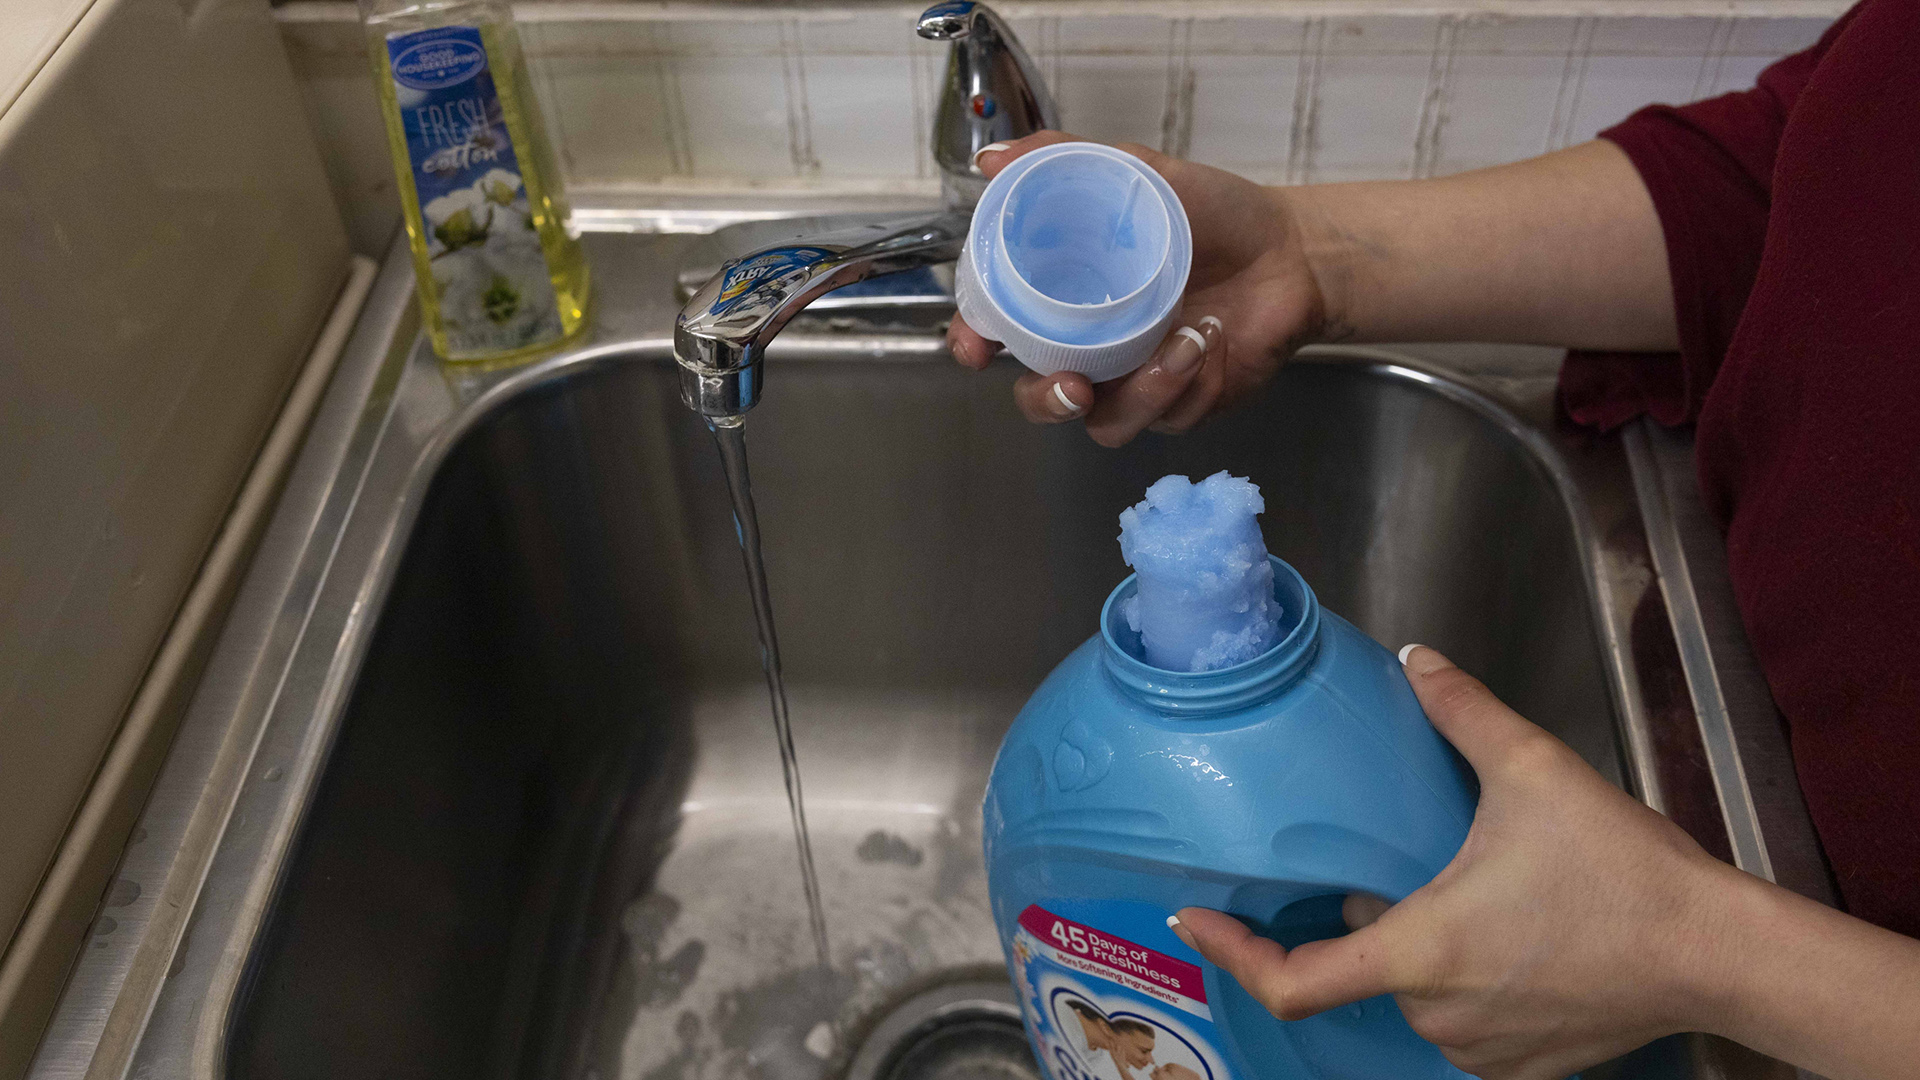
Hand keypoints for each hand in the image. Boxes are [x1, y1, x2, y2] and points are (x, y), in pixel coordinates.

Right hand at [947, 132, 1327, 446]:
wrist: (1294, 251)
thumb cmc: (1218, 215)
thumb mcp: (1144, 174)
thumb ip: (1068, 160)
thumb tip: (993, 160)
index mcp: (1069, 297)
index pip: (1002, 331)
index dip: (975, 344)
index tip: (976, 348)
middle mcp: (1094, 347)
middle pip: (1043, 399)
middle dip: (1050, 402)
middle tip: (1075, 386)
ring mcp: (1137, 382)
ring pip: (1108, 423)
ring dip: (1144, 390)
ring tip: (1188, 338)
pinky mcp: (1183, 405)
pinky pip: (1169, 417)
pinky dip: (1192, 382)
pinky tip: (1215, 339)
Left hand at [1168, 645, 1738, 1079]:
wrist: (1715, 953)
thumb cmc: (1621, 872)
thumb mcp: (1534, 770)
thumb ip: (1461, 711)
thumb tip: (1418, 658)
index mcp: (1418, 951)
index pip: (1293, 982)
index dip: (1232, 951)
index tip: (1197, 917)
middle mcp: (1436, 1014)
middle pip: (1368, 962)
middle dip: (1379, 913)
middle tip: (1418, 860)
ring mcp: (1479, 1050)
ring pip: (1418, 990)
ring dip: (1425, 945)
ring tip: (1482, 892)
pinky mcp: (1520, 1068)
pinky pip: (1464, 1020)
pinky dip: (1468, 979)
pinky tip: (1514, 934)